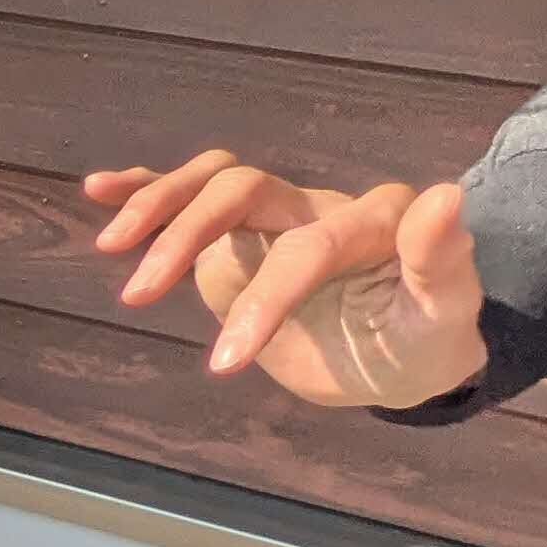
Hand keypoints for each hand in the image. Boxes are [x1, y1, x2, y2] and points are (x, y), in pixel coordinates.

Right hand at [82, 152, 485, 409]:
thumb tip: (446, 196)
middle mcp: (318, 207)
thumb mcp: (446, 316)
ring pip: (215, 183)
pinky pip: (192, 198)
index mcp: (371, 223)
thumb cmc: (425, 342)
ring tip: (112, 246)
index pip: (305, 245)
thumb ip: (443, 259)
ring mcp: (276, 217)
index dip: (264, 298)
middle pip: (245, 190)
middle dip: (189, 236)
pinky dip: (146, 189)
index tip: (225, 362)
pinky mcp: (240, 235)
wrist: (400, 356)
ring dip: (159, 205)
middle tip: (138, 297)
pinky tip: (100, 190)